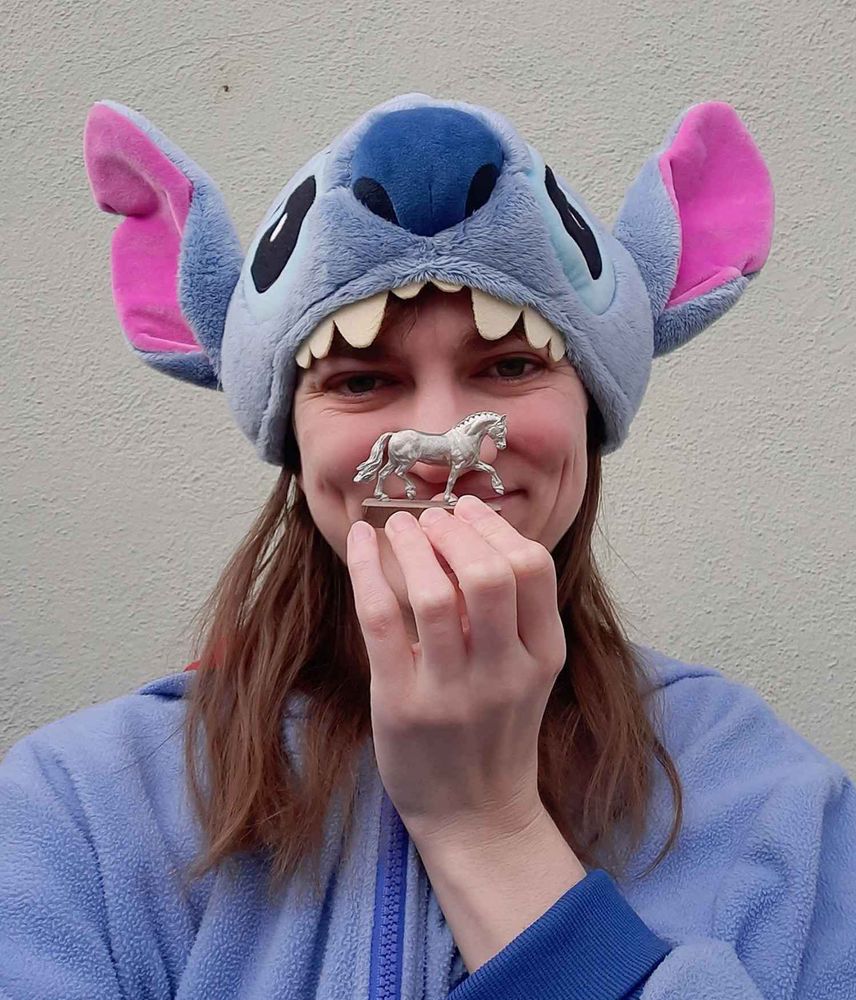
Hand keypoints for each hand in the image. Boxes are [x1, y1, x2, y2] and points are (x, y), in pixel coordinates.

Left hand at [345, 494, 566, 848]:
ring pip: (434, 594)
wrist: (476, 815)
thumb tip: (470, 536)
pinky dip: (367, 571)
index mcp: (542, 655)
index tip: (465, 509)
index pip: (532, 568)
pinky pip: (382, 621)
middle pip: (490, 575)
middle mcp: (504, 672)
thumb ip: (512, 615)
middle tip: (431, 518)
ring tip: (398, 527)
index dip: (495, 527)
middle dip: (455, 530)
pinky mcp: (402, 705)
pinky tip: (359, 543)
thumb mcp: (527, 674)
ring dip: (411, 545)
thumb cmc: (496, 733)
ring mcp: (453, 692)